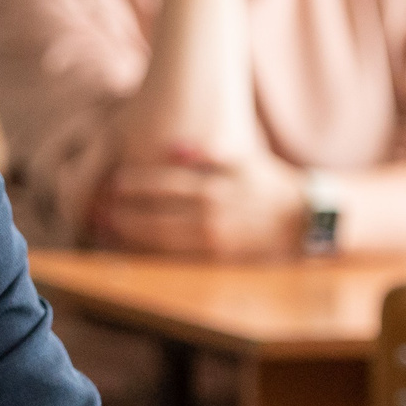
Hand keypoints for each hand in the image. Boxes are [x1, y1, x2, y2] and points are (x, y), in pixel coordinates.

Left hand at [93, 145, 306, 257]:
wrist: (308, 217)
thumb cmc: (272, 183)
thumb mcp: (242, 159)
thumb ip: (206, 154)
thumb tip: (174, 148)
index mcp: (212, 184)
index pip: (161, 184)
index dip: (132, 186)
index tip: (112, 184)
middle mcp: (209, 212)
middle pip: (154, 215)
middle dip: (122, 214)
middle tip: (97, 211)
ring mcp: (213, 237)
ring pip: (161, 239)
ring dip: (130, 236)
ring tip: (106, 230)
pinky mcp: (219, 257)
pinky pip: (178, 257)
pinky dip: (153, 253)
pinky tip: (135, 250)